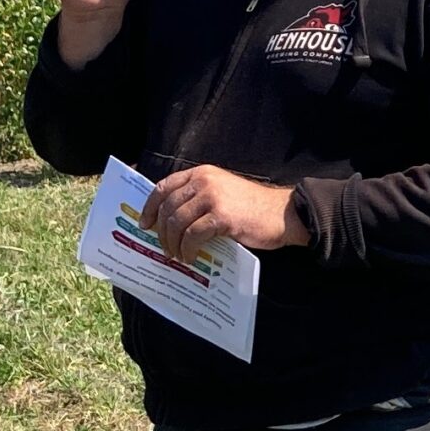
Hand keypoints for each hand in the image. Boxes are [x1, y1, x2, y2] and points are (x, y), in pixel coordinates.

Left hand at [138, 165, 309, 257]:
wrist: (283, 214)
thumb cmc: (253, 208)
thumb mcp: (223, 192)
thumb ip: (199, 198)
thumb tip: (171, 220)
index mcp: (202, 173)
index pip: (164, 187)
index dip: (150, 207)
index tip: (145, 223)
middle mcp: (204, 181)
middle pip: (168, 207)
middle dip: (162, 232)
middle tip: (165, 248)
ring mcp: (213, 197)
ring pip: (177, 223)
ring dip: (173, 243)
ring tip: (178, 255)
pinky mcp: (222, 216)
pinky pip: (193, 235)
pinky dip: (188, 249)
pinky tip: (191, 257)